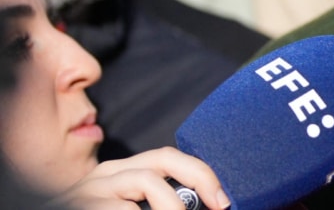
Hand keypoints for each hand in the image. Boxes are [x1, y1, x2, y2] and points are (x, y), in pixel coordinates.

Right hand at [54, 147, 228, 209]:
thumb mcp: (126, 208)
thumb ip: (155, 203)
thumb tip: (205, 205)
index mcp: (120, 172)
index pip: (168, 158)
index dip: (201, 174)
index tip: (224, 199)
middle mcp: (105, 175)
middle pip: (162, 159)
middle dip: (199, 176)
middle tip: (219, 203)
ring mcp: (88, 191)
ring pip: (146, 183)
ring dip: (172, 205)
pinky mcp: (79, 207)